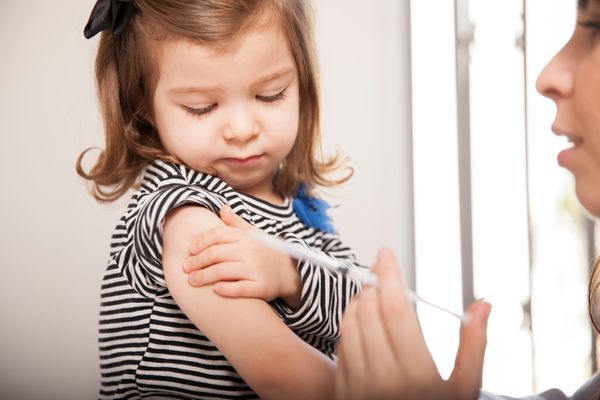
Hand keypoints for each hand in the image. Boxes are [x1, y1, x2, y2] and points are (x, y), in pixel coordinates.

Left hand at [183, 205, 301, 306]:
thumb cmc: (267, 252)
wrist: (291, 272)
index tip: (190, 250)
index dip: (201, 242)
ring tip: (192, 281)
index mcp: (247, 237)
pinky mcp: (261, 287)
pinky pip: (238, 289)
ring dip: (203, 277)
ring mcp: (256, 269)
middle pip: (216, 254)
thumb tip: (223, 208)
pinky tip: (215, 290)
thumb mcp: (255, 234)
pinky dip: (225, 289)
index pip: (218, 235)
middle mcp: (250, 251)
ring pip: (222, 272)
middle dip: (197, 261)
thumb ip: (236, 223)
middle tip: (185, 268)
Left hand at [335, 248, 490, 399]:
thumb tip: (483, 305)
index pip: (397, 310)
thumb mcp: (465, 390)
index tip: (386, 255)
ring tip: (372, 297)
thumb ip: (473, 345)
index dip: (390, 276)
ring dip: (358, 303)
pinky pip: (340, 347)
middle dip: (374, 285)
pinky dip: (348, 327)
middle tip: (381, 274)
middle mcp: (383, 379)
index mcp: (417, 374)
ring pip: (349, 325)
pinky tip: (362, 325)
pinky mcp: (342, 391)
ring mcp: (358, 386)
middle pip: (369, 312)